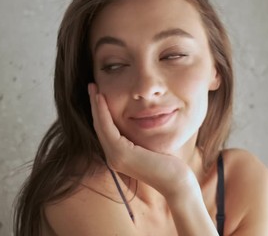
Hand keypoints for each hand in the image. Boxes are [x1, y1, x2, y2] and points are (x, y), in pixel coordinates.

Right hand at [88, 83, 197, 197]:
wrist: (176, 182)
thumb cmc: (169, 165)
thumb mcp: (150, 146)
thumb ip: (141, 137)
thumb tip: (142, 121)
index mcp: (118, 156)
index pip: (105, 130)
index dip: (100, 111)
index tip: (98, 93)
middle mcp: (113, 158)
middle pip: (99, 126)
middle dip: (94, 105)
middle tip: (91, 86)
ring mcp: (115, 157)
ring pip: (100, 126)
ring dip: (95, 105)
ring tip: (93, 88)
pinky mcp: (121, 154)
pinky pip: (108, 128)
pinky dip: (103, 112)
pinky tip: (102, 98)